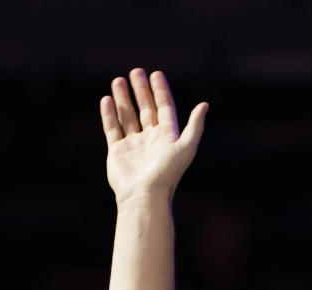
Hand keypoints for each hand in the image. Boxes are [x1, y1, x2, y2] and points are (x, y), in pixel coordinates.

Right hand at [101, 68, 207, 204]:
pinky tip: (107, 99)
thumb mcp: (186, 148)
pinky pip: (112, 128)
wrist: (144, 196)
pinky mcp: (117, 151)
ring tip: (118, 80)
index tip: (156, 74)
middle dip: (141, 91)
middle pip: (146, 109)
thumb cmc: (167, 174)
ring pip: (128, 116)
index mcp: (167, 138)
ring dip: (123, 98)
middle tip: (136, 71)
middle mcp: (151, 140)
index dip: (161, 91)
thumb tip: (204, 105)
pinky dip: (109, 114)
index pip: (164, 108)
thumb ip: (195, 126)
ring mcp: (133, 145)